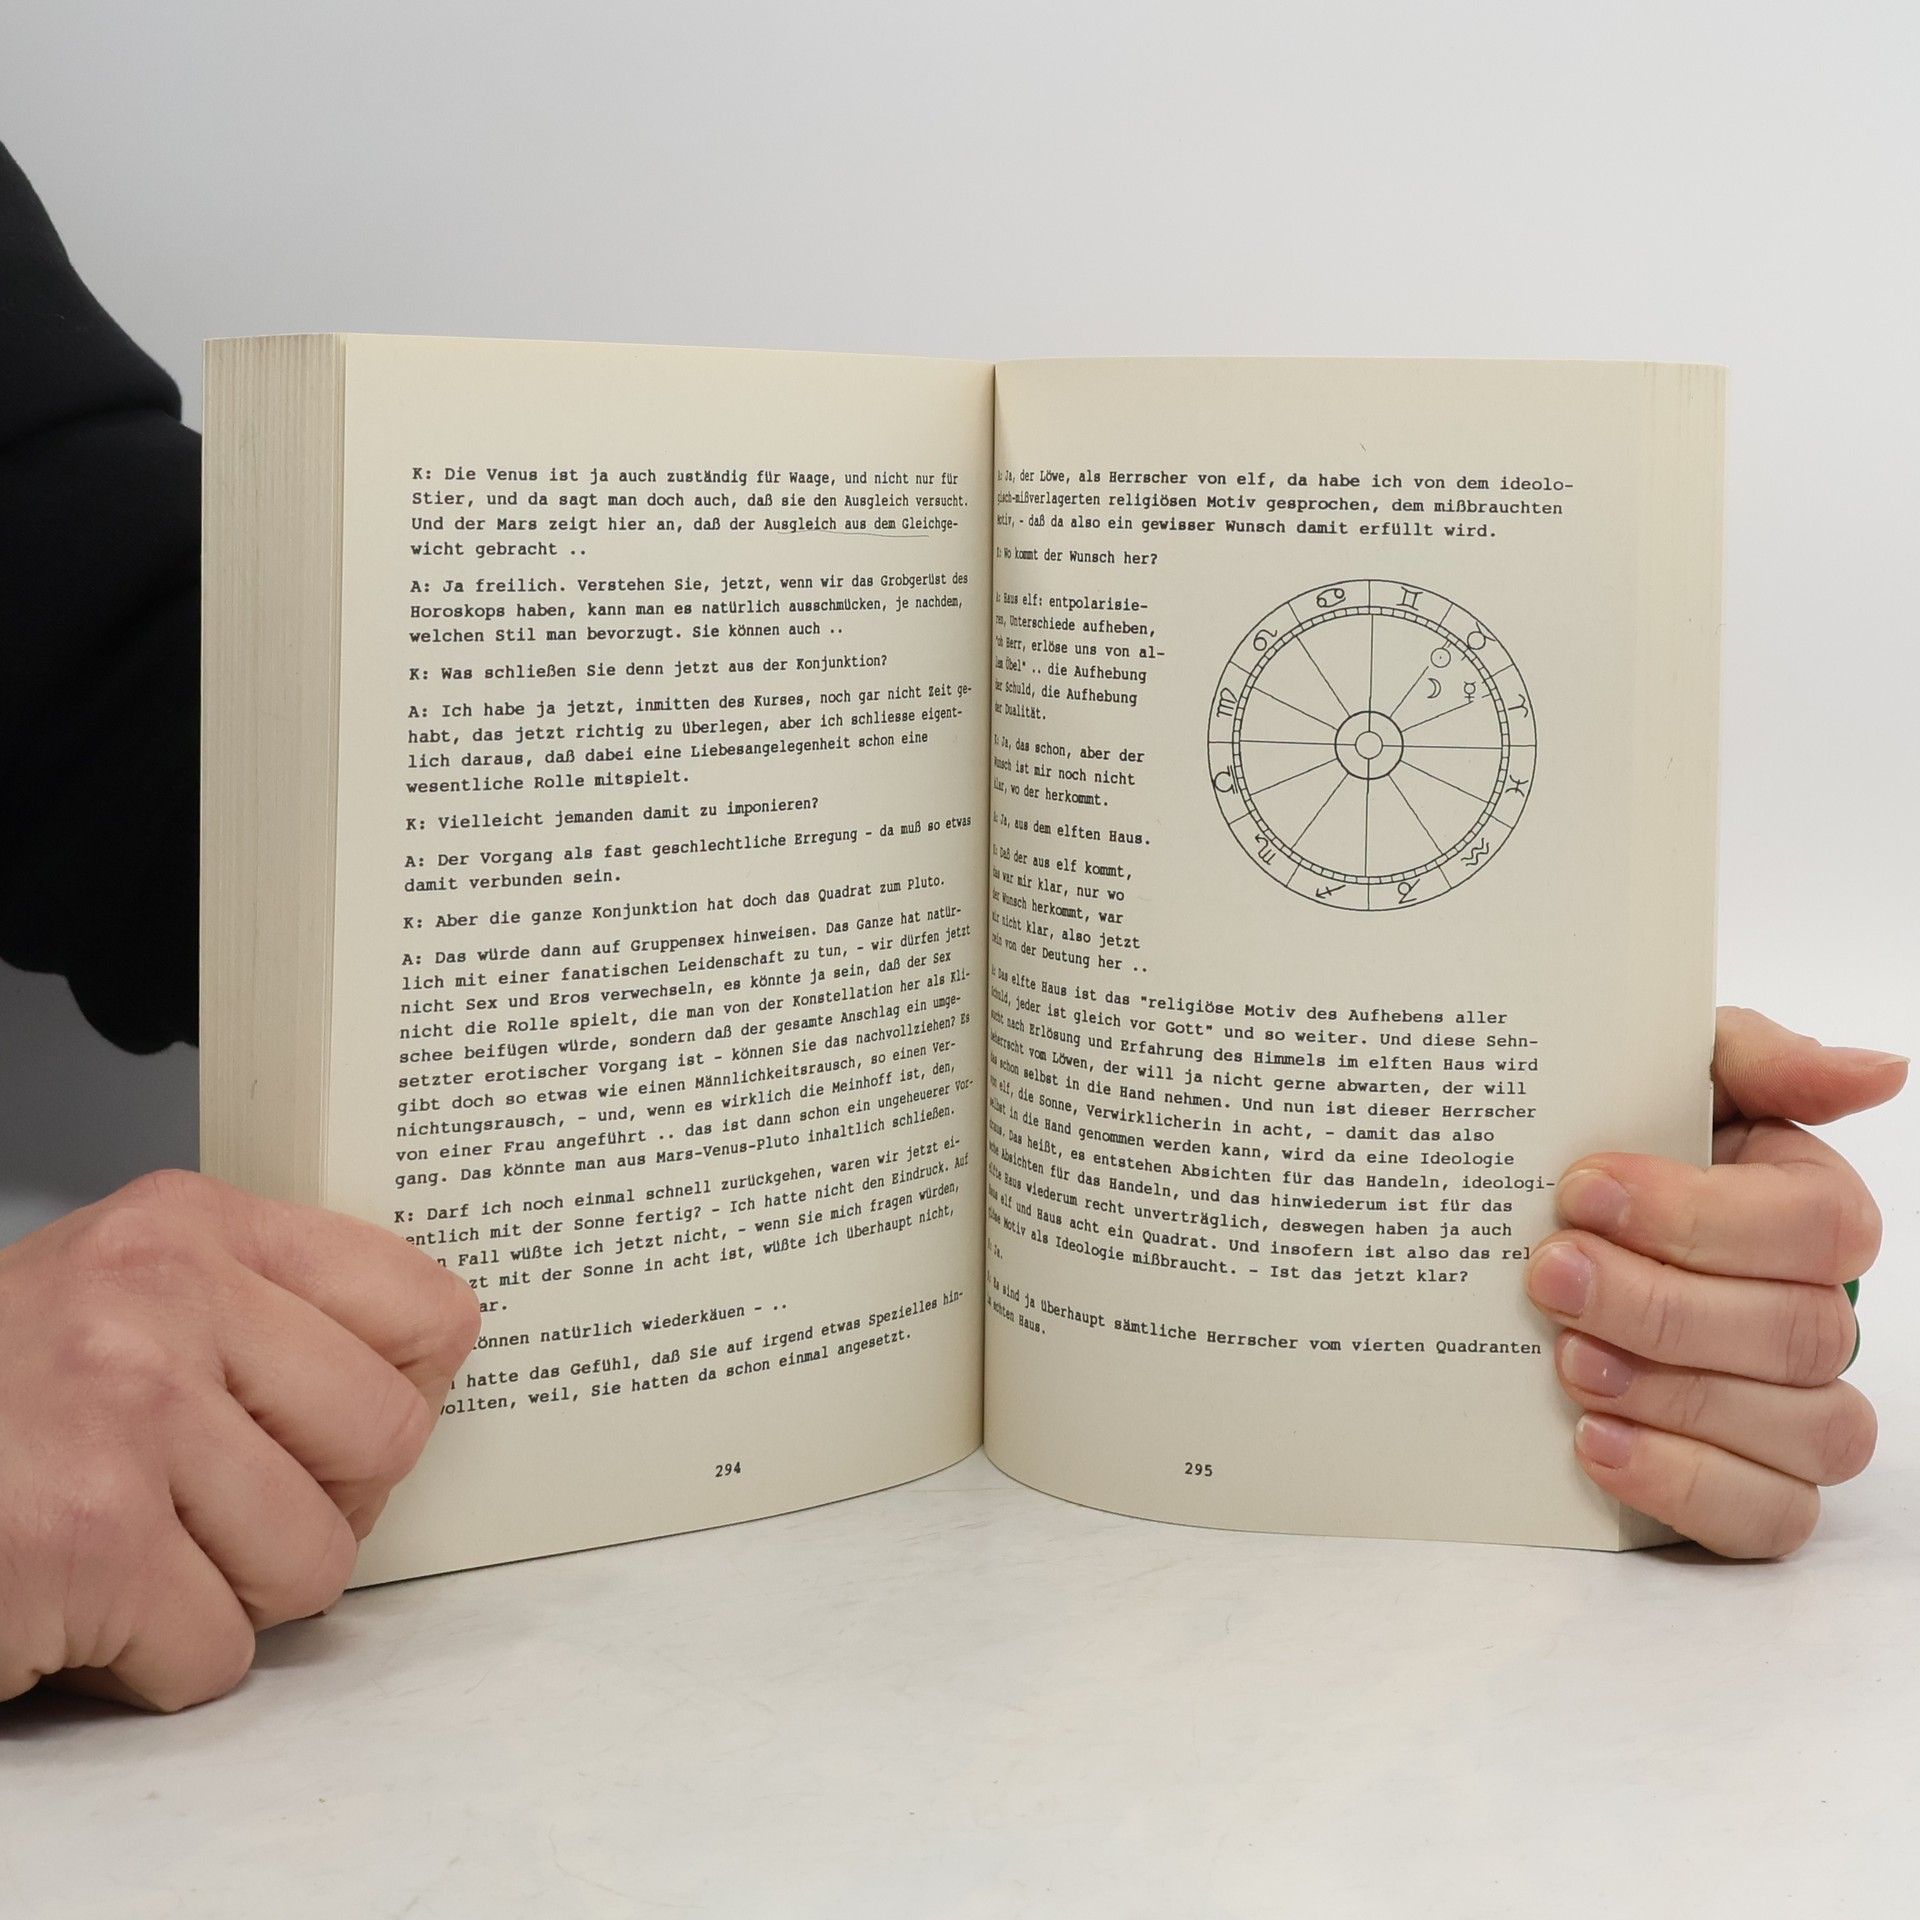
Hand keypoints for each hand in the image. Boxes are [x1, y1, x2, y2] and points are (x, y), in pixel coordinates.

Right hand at [0, 1169, 477, 1710]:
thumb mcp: (117, 1301)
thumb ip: (254, 1318)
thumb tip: (411, 1381)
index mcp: (187, 1227)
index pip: (423, 1307)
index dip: (395, 1397)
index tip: (337, 1431)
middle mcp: (163, 1297)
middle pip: (387, 1439)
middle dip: (317, 1508)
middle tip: (217, 1514)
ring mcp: (125, 1413)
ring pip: (316, 1559)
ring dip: (229, 1595)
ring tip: (129, 1558)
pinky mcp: (85, 1541)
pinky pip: (218, 1652)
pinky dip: (153, 1666)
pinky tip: (74, 1608)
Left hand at [1525, 1008, 1903, 1556]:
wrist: (1525, 1237)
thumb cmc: (1611, 1147)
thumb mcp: (1670, 1077)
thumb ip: (1762, 1060)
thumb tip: (1881, 1070)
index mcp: (1808, 1210)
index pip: (1817, 1227)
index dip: (1699, 1215)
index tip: (1582, 1191)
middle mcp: (1819, 1313)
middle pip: (1802, 1333)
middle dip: (1661, 1306)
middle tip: (1550, 1276)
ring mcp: (1795, 1410)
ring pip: (1805, 1431)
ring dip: (1675, 1397)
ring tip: (1567, 1362)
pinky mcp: (1752, 1490)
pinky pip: (1771, 1518)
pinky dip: (1684, 1485)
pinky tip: (1595, 1443)